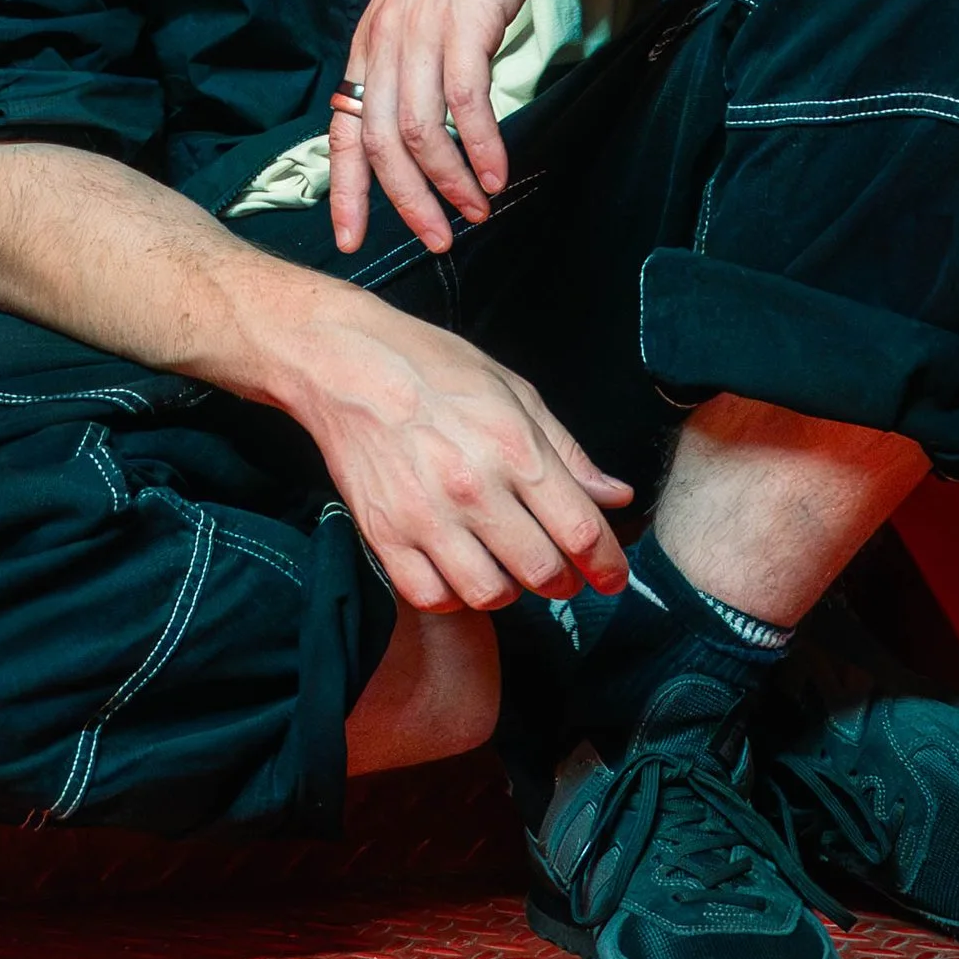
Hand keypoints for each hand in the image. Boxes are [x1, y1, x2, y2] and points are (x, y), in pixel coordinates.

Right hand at [279, 284, 630, 611]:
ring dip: (509, 590)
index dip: (608, 565)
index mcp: (515, 448)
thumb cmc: (431, 367)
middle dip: (563, 581)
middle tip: (560, 571)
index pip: (581, 532)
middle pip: (542, 572)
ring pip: (490, 594)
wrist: (344, 362)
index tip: (611, 578)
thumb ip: (567, 451)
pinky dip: (453, 594)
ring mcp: (425, 516)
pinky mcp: (383, 535)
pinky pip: (431, 596)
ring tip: (506, 567)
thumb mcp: (514, 391)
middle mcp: (474, 489)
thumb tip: (615, 495)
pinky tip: (457, 569)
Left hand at [330, 0, 557, 255]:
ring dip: (449, 182)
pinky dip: (481, 146)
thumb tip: (419, 130)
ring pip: (419, 129)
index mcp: (368, 44)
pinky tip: (498, 172)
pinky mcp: (463, 23)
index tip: (352, 239)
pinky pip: (465, 102)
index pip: (342, 131)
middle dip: (407, 203)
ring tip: (478, 210)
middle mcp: (384, 42)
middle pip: (378, 143)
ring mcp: (420, 32)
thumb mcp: (421, 13)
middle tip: (438, 240)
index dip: (346, 190)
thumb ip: (412, 65)